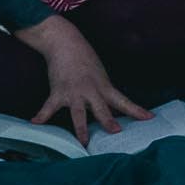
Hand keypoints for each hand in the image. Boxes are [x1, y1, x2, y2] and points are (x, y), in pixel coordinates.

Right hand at [16, 16, 151, 144]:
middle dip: (109, 121)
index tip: (149, 118)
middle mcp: (91, 91)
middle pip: (102, 109)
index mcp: (104, 87)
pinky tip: (35, 123)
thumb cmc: (85, 60)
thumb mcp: (101, 77)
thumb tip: (113, 112)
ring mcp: (74, 93)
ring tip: (84, 142)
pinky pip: (49, 107)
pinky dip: (42, 115)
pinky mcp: (58, 92)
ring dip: (81, 128)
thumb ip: (105, 95)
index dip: (136, 111)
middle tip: (116, 132)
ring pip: (79, 113)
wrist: (66, 43)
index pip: (124, 101)